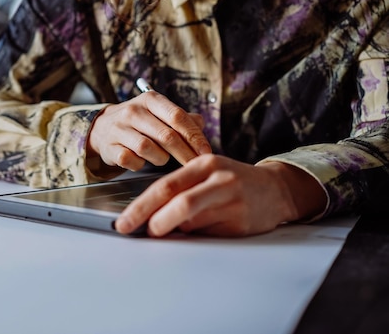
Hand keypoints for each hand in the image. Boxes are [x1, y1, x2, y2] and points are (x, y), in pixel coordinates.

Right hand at [87, 91, 211, 171]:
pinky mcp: (109, 147)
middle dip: (185, 153)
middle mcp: (133, 111)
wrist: (101, 128)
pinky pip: (131, 161)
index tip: (206, 152)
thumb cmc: (138, 122)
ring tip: (160, 157)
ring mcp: (119, 129)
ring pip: (149, 149)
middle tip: (194, 164)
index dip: (195, 136)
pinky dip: (140, 164)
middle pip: (166, 135)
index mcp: (150, 100)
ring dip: (160, 158)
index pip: (178, 117)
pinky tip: (141, 161)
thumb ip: (181, 118)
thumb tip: (201, 124)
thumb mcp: (158, 113)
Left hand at [114, 155, 327, 236]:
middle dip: (150, 220)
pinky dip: (196, 236)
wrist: (276, 190)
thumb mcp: (206, 173)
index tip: (124, 221)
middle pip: (179, 203)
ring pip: (192, 223)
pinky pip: (207, 235)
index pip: (166, 186)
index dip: (141, 206)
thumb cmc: (232, 181)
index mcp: (204, 164)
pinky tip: (202, 229)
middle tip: (132, 231)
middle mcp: (219, 180)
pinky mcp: (241, 223)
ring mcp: (232, 202)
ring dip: (175, 230)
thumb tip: (146, 215)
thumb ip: (180, 189)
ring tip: (172, 228)